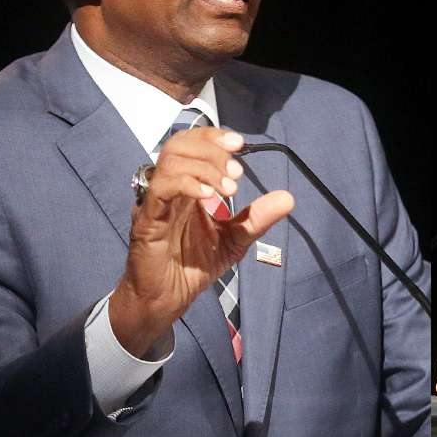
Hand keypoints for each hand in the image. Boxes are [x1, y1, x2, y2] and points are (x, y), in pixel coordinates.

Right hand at [112, 126, 293, 356]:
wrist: (166, 299)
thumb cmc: (191, 266)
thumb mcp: (234, 239)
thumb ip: (257, 217)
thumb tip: (288, 198)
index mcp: (186, 186)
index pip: (192, 144)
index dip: (214, 137)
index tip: (240, 144)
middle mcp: (167, 188)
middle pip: (179, 144)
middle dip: (212, 149)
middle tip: (237, 171)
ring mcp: (155, 201)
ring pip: (170, 161)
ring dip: (205, 167)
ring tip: (230, 188)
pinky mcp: (147, 220)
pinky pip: (161, 190)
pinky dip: (188, 185)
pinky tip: (210, 198)